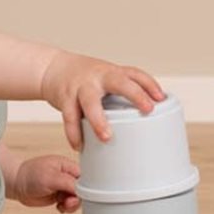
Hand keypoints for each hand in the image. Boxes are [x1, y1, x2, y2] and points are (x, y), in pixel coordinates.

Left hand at [11, 155, 82, 212]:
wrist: (17, 184)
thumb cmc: (31, 175)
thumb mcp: (51, 178)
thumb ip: (68, 183)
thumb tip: (82, 190)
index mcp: (68, 166)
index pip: (85, 177)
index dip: (85, 188)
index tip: (79, 196)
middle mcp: (67, 176)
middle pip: (83, 190)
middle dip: (77, 199)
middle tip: (68, 202)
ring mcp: (63, 186)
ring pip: (76, 198)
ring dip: (71, 205)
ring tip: (62, 205)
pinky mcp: (59, 195)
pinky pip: (69, 204)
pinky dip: (66, 208)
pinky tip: (59, 207)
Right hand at [40, 52, 166, 150]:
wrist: (52, 67)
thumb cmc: (84, 78)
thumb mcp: (105, 77)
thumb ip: (122, 92)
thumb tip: (146, 117)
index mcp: (112, 72)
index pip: (135, 74)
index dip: (150, 84)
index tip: (161, 98)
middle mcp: (98, 77)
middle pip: (119, 82)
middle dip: (135, 95)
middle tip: (147, 109)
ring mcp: (81, 86)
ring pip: (90, 102)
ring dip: (99, 120)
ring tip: (107, 137)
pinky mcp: (65, 97)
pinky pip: (69, 117)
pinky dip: (74, 133)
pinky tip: (79, 145)